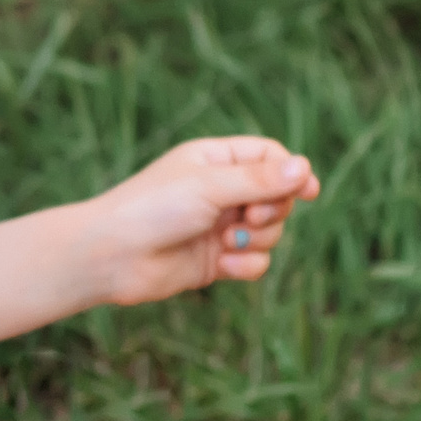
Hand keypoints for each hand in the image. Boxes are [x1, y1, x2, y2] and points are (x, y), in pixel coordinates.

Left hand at [80, 136, 320, 307]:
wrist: (112, 256)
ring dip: (259, 239)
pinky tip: (224, 264)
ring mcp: (219, 226)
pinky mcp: (217, 259)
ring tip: (226, 241)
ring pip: (271, 231)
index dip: (292, 172)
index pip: (269, 156)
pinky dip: (247, 264)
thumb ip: (259, 180)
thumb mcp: (209, 186)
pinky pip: (256, 261)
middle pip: (277, 196)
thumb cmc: (152, 209)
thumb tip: (304, 167)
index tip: (307, 190)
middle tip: (248, 218)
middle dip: (272, 210)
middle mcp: (219, 190)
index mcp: (213, 160)